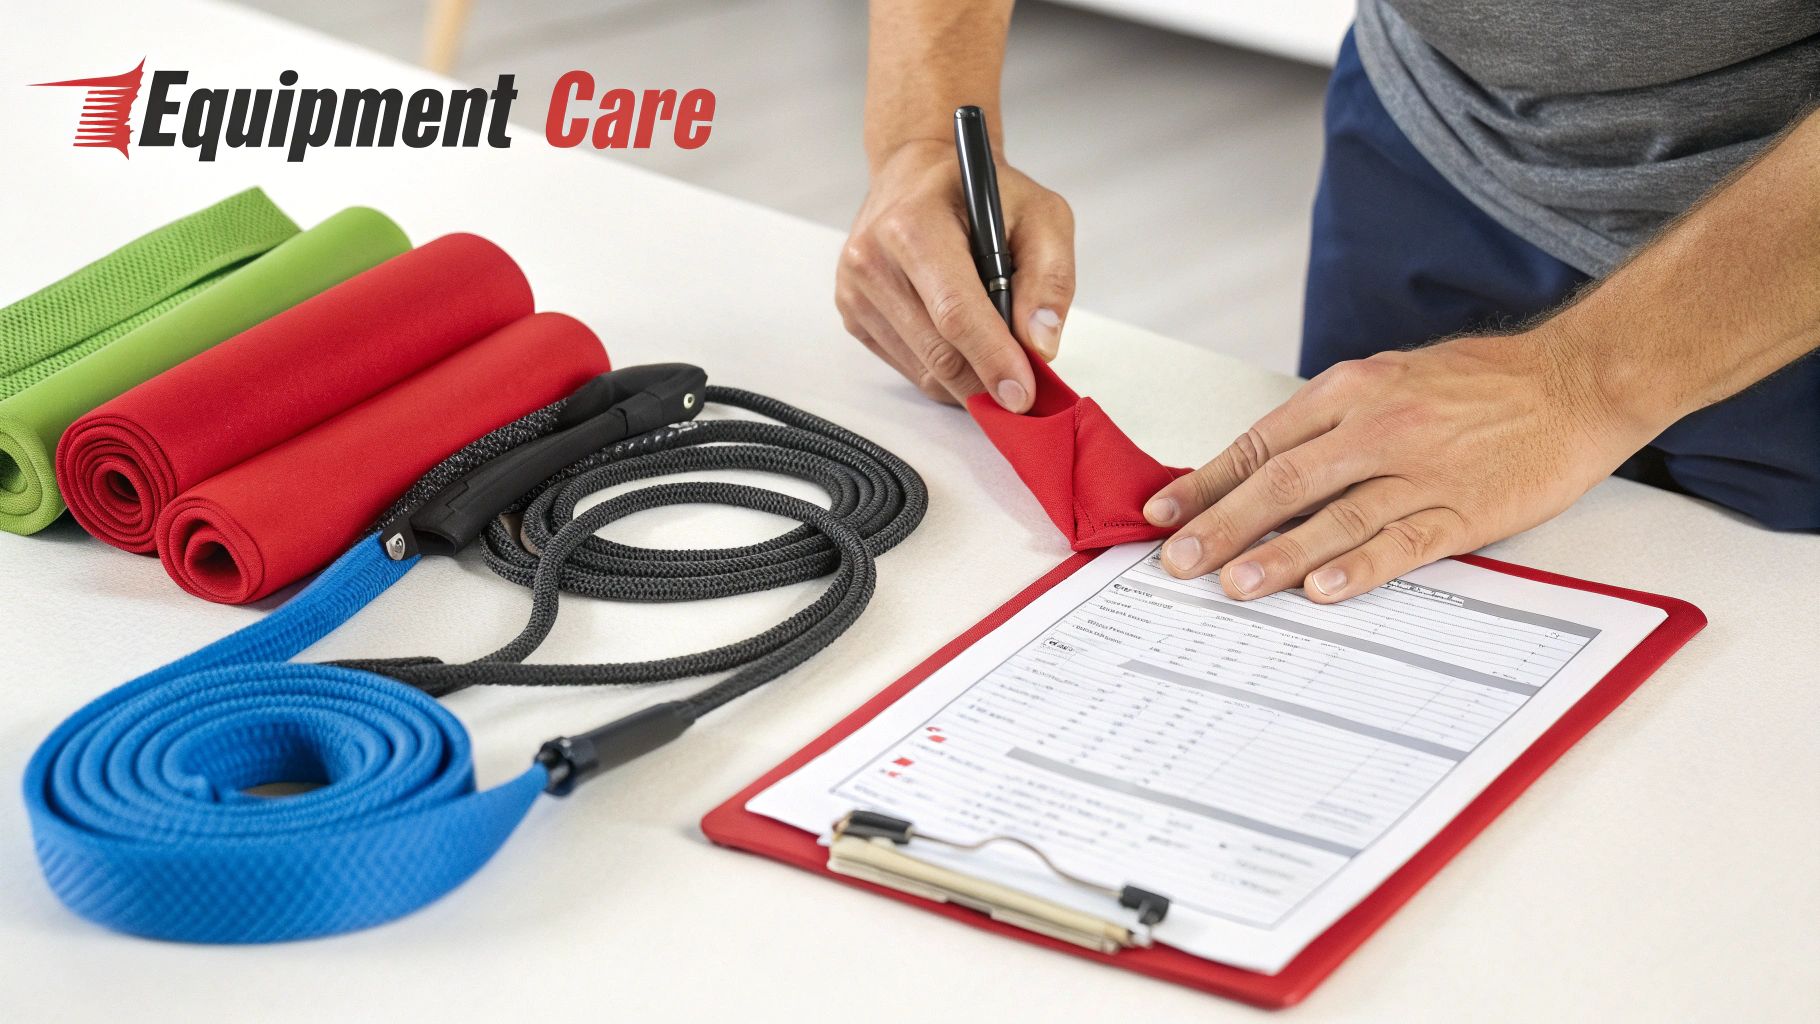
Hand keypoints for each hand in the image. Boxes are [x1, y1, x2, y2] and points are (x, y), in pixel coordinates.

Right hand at [835, 138, 1075, 409]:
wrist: (916, 174)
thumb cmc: (977, 192)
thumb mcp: (1039, 213)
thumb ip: (1050, 277)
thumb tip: (1040, 344)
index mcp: (914, 225)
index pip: (955, 312)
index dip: (992, 360)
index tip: (1023, 395)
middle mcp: (872, 260)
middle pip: (938, 352)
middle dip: (986, 382)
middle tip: (1024, 395)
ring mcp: (855, 292)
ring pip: (924, 370)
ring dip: (968, 380)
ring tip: (998, 362)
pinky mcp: (853, 316)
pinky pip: (909, 368)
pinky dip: (945, 373)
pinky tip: (965, 347)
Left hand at [1142, 330, 1660, 601]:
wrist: (1579, 378)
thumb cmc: (1482, 381)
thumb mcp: (1392, 379)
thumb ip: (1331, 423)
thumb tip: (1263, 471)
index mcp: (1352, 391)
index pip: (1262, 442)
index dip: (1207, 481)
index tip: (1162, 513)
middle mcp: (1380, 427)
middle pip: (1284, 481)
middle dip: (1223, 524)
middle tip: (1179, 561)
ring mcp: (1423, 470)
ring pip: (1336, 516)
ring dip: (1279, 554)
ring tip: (1234, 586)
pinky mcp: (1465, 509)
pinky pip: (1404, 543)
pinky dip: (1362, 567)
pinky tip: (1324, 590)